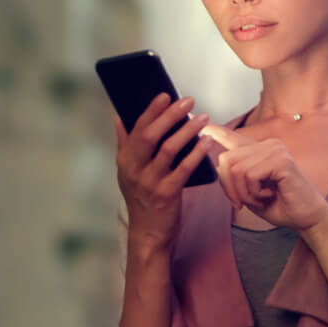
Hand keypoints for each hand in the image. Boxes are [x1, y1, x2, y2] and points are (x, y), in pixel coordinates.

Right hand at [114, 93, 212, 248]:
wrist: (148, 232)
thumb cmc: (142, 196)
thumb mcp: (128, 171)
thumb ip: (125, 144)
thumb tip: (120, 116)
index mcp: (125, 160)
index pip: (136, 129)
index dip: (151, 110)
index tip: (165, 94)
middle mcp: (134, 169)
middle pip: (151, 136)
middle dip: (170, 116)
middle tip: (188, 101)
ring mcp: (149, 182)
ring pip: (169, 150)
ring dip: (187, 131)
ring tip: (202, 118)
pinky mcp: (167, 194)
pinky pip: (184, 169)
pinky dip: (196, 152)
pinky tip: (207, 141)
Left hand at [199, 124, 327, 232]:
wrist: (306, 217)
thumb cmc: (281, 205)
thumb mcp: (250, 193)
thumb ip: (235, 178)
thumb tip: (218, 163)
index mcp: (260, 151)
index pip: (233, 137)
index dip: (216, 131)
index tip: (203, 125)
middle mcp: (268, 145)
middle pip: (226, 160)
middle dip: (229, 188)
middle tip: (243, 203)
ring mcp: (276, 150)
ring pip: (236, 170)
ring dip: (244, 193)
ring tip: (261, 199)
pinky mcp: (281, 160)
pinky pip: (250, 176)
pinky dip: (254, 193)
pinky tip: (270, 196)